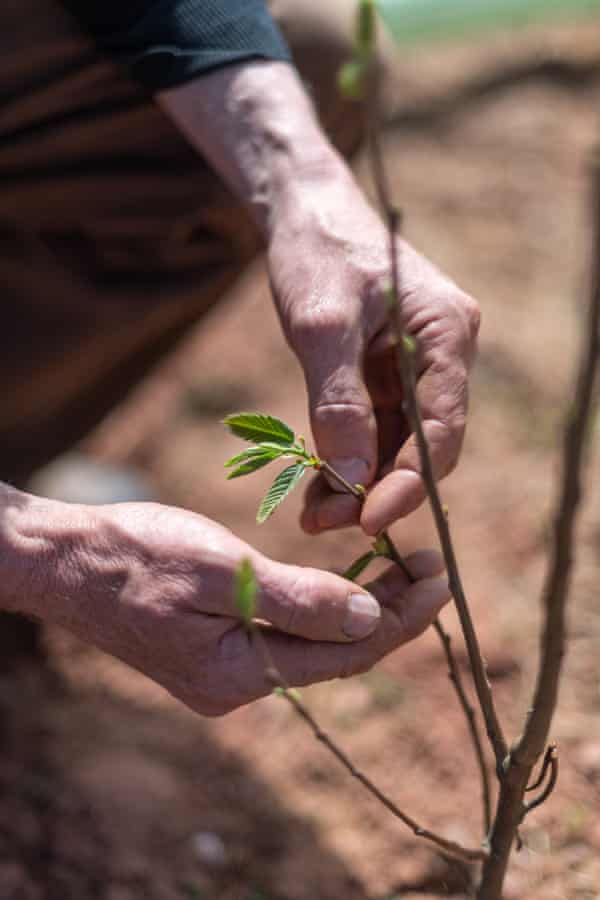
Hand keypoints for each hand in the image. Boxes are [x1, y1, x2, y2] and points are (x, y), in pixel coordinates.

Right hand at [15, 496, 448, 714]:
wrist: (66, 560)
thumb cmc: (134, 555)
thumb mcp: (218, 569)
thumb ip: (296, 599)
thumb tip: (369, 618)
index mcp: (238, 674)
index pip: (344, 653)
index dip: (401, 616)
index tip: (441, 573)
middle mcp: (237, 686)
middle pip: (336, 653)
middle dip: (389, 610)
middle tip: (432, 562)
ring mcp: (226, 671)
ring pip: (315, 644)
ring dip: (359, 605)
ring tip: (402, 564)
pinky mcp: (217, 649)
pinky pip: (288, 635)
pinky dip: (322, 605)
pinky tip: (344, 578)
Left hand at [268, 165, 479, 535]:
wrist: (302, 209)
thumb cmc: (317, 251)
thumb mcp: (322, 326)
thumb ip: (338, 403)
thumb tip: (351, 482)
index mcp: (447, 334)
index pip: (441, 430)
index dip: (408, 484)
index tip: (366, 521)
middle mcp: (443, 354)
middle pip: (421, 443)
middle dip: (376, 489)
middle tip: (323, 524)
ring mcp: (416, 363)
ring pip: (396, 442)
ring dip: (359, 480)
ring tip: (313, 514)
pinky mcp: (387, 370)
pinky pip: (375, 425)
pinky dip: (348, 456)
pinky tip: (318, 484)